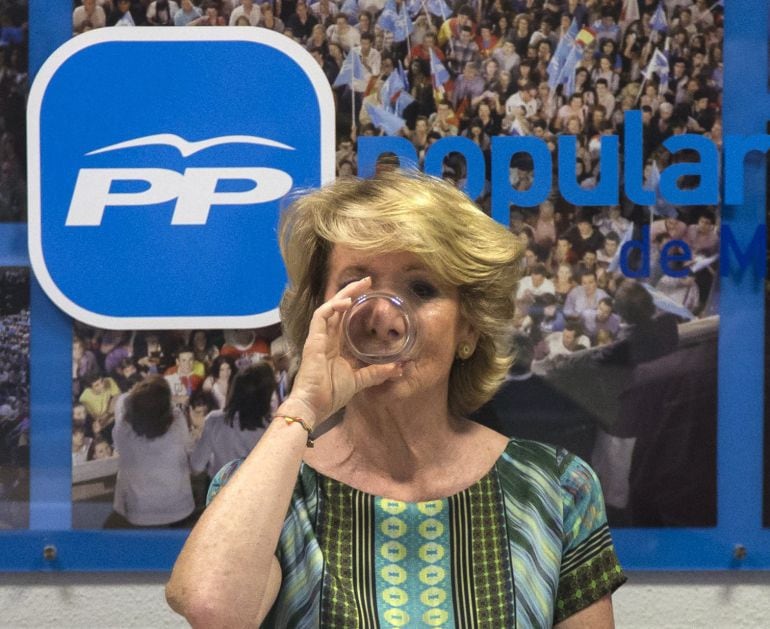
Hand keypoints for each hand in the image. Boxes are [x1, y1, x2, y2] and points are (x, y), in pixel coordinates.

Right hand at [283, 277, 402, 427]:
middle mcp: (326, 338)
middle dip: (351, 292)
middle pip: (337, 308)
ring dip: (344, 294)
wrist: (314, 406)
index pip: (343, 317)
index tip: (370, 293)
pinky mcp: (313, 340)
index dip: (354, 303)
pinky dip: (332, 307)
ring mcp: (318, 338)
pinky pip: (320, 316)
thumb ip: (376, 373)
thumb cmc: (330, 394)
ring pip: (329, 307)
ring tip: (359, 285)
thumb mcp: (359, 381)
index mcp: (335, 345)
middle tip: (367, 281)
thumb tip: (398, 368)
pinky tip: (346, 302)